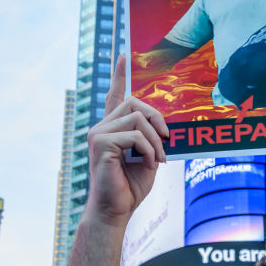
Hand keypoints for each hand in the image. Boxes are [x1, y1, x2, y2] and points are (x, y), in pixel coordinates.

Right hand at [85, 54, 168, 227]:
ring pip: (137, 118)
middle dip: (157, 118)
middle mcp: (101, 128)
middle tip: (168, 140)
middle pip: (134, 103)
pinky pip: (135, 135)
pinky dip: (150, 150)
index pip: (115, 96)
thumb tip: (166, 126)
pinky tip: (150, 164)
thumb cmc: (130, 189)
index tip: (123, 54)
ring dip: (155, 140)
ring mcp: (98, 134)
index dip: (119, 75)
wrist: (115, 212)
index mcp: (112, 129)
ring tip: (159, 159)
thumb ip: (152, 139)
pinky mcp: (101, 143)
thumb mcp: (149, 158)